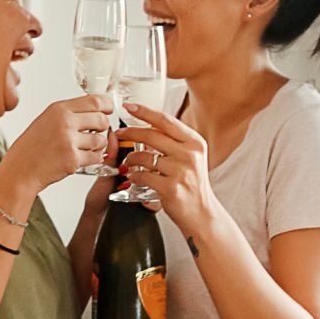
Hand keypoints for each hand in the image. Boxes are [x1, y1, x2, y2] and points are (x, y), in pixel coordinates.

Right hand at [3, 96, 112, 192]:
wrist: (20, 170)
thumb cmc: (31, 148)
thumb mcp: (46, 121)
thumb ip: (68, 114)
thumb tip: (94, 110)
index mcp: (58, 109)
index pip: (94, 101)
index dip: (106, 105)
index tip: (109, 110)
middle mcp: (64, 122)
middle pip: (101, 119)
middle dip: (103, 127)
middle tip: (96, 132)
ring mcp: (69, 141)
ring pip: (101, 140)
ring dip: (98, 145)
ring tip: (85, 148)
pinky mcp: (73, 159)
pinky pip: (96, 157)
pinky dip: (93, 158)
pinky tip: (82, 158)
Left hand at [117, 104, 216, 232]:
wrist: (201, 212)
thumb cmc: (191, 184)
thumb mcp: (190, 157)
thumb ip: (173, 142)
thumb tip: (147, 126)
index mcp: (195, 142)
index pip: (165, 121)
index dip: (144, 111)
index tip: (128, 106)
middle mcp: (190, 154)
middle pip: (151, 135)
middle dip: (130, 132)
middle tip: (119, 134)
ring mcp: (181, 170)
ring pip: (144, 156)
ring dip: (131, 158)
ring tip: (129, 163)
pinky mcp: (171, 187)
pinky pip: (142, 175)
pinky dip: (133, 176)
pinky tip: (134, 178)